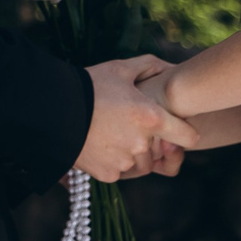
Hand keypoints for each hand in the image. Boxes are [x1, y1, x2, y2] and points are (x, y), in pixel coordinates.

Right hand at [75, 55, 200, 181]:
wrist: (53, 110)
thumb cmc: (90, 86)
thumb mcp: (121, 69)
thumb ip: (150, 66)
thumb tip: (171, 68)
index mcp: (152, 118)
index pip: (188, 137)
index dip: (184, 131)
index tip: (174, 127)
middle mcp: (142, 144)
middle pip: (160, 151)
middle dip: (151, 141)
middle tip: (130, 124)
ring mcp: (125, 162)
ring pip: (140, 164)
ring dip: (134, 153)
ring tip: (115, 133)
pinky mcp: (108, 174)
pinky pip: (120, 171)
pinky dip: (114, 161)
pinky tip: (101, 143)